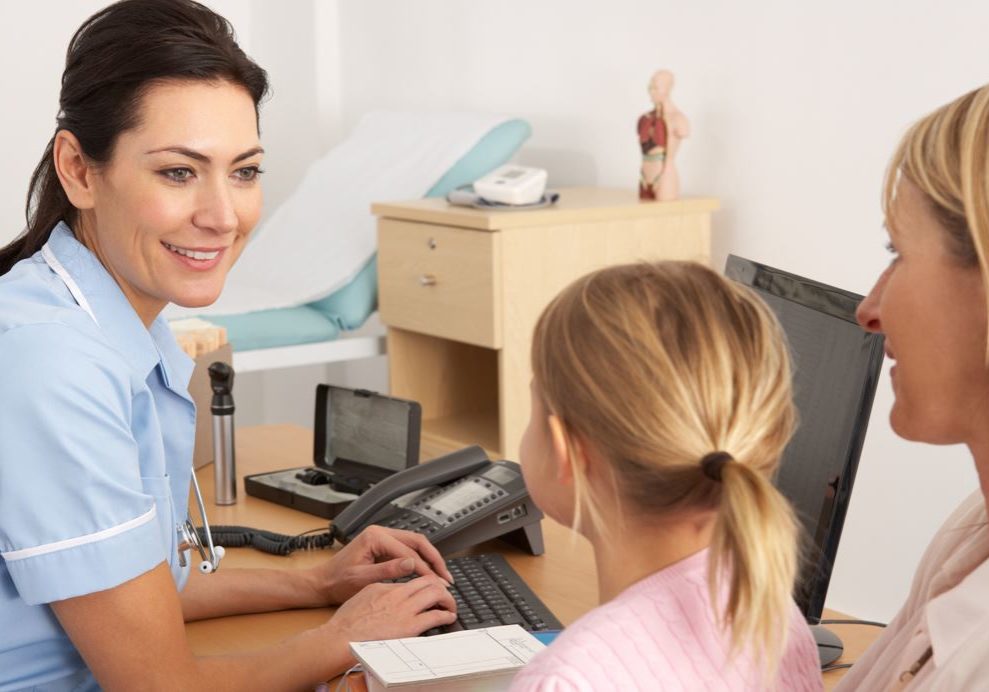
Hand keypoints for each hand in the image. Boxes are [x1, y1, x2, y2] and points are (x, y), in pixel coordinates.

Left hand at [316, 525, 453, 604]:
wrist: (323, 583)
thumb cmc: (337, 582)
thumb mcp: (362, 579)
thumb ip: (388, 570)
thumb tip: (412, 564)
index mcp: (375, 537)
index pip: (408, 552)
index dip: (425, 568)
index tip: (436, 582)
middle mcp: (380, 533)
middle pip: (417, 541)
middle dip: (434, 559)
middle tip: (446, 577)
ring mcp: (383, 538)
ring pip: (415, 544)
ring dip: (430, 559)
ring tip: (441, 575)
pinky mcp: (384, 546)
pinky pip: (408, 549)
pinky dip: (421, 560)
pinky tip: (428, 572)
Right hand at [328, 576, 456, 642]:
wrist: (341, 637)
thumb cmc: (346, 622)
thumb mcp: (362, 596)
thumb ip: (379, 591)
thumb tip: (388, 591)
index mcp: (385, 586)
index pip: (412, 579)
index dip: (425, 581)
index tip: (431, 586)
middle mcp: (398, 594)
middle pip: (428, 581)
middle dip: (440, 585)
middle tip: (446, 592)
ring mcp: (405, 609)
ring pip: (436, 593)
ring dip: (447, 598)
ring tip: (450, 604)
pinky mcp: (410, 625)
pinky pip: (435, 615)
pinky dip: (446, 614)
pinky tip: (449, 617)